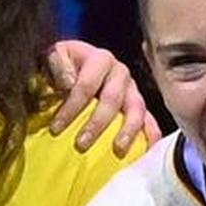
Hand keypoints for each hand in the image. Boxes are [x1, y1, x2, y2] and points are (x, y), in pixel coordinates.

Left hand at [43, 38, 159, 151]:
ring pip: (136, 109)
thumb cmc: (65, 64)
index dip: (72, 107)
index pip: (86, 85)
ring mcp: (132, 89)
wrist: (79, 64)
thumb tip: (68, 83)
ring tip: (118, 149)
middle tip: (81, 144)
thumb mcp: (55, 56)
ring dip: (128, 131)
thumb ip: (58, 65)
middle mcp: (120, 72)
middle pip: (112, 98)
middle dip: (97, 123)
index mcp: (101, 59)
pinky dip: (150, 134)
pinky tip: (148, 149)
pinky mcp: (139, 105)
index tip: (56, 128)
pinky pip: (149, 119)